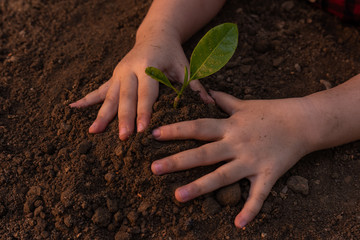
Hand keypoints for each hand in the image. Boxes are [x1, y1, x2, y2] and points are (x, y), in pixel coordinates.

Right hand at [70, 34, 211, 139]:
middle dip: (122, 119)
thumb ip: (195, 85)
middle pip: (125, 97)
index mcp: (148, 67)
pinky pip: (99, 89)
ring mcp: (119, 73)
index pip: (146, 93)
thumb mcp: (185, 67)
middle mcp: (130, 70)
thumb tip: (209, 104)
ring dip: (101, 114)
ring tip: (93, 132)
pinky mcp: (114, 76)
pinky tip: (73, 108)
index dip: (143, 111)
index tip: (140, 130)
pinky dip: (86, 100)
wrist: (155, 35)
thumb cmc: (172, 54)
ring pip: (109, 96)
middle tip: (121, 138)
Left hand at [151, 90, 314, 227]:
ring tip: (178, 197)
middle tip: (154, 168)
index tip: (154, 134)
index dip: (176, 130)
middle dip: (178, 161)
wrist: (303, 122)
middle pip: (203, 153)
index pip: (198, 127)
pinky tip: (238, 224)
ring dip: (200, 187)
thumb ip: (224, 100)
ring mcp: (251, 160)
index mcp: (229, 126)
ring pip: (222, 175)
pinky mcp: (268, 174)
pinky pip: (259, 195)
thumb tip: (208, 92)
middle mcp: (236, 143)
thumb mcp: (244, 104)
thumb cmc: (271, 112)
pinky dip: (250, 210)